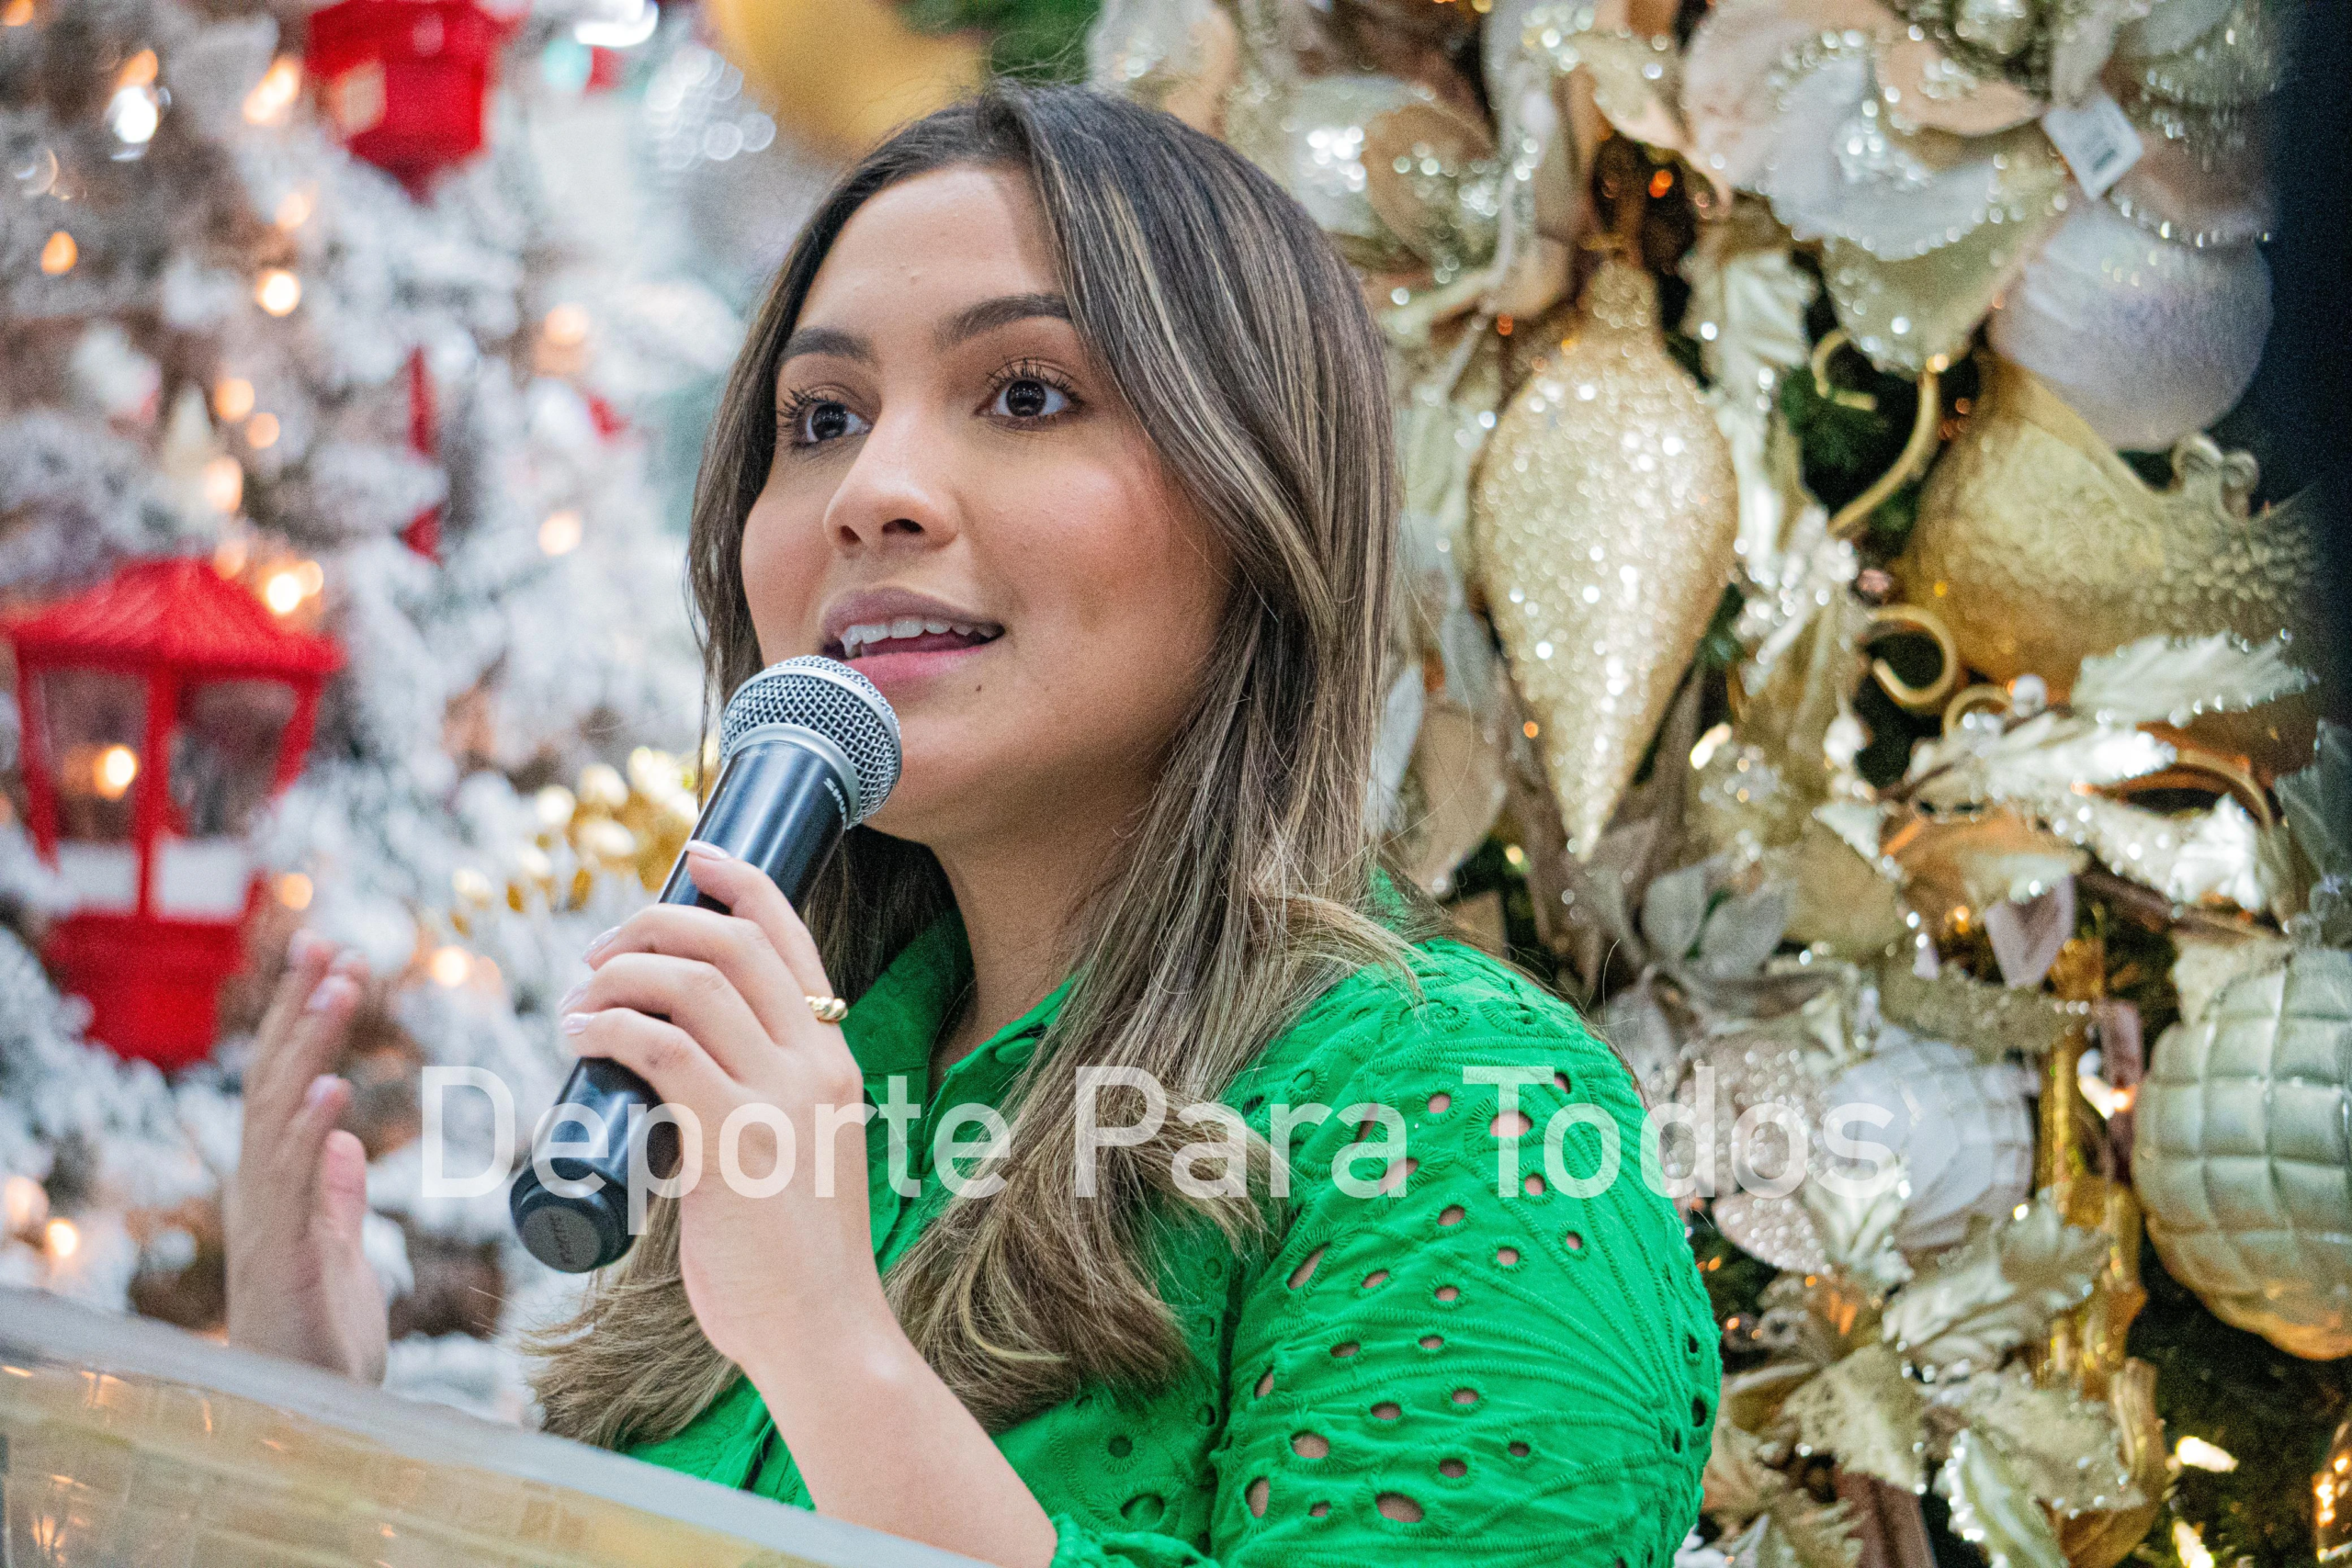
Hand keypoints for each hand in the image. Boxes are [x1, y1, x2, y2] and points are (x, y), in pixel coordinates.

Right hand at [224, 933, 387, 1383]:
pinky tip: (333, 1094)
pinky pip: (291, 1186)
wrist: (316, 1417)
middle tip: (329, 944)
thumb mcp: (339, 1252)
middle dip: (300, 1011)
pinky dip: (309, 1135)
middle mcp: (259, 1190)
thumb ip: (336, 1198)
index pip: (287, 1082)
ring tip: (337, 989)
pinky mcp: (281, 1258)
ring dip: (308, 1049)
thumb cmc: (323, 1338)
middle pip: (276, 1081)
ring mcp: (266, 1221)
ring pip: (279, 1116)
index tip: (330, 959)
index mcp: (276, 1182)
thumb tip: (348, 1145)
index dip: (303, 1020)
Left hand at [562, 841, 885, 1373]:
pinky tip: (579, 1035)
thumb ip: (751, 1111)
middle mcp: (816, 1064)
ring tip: (579, 997)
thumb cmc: (796, 1257)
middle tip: (600, 949)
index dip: (739, 882)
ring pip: (693, 985)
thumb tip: (669, 1094)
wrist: (823, 1330)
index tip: (693, 856)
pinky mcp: (735, 1142)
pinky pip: (662, 1052)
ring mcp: (781, 1099)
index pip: (792, 940)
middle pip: (734, 944)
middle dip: (656, 922)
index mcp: (835, 1059)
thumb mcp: (796, 1153)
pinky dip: (611, 1028)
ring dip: (619, 973)